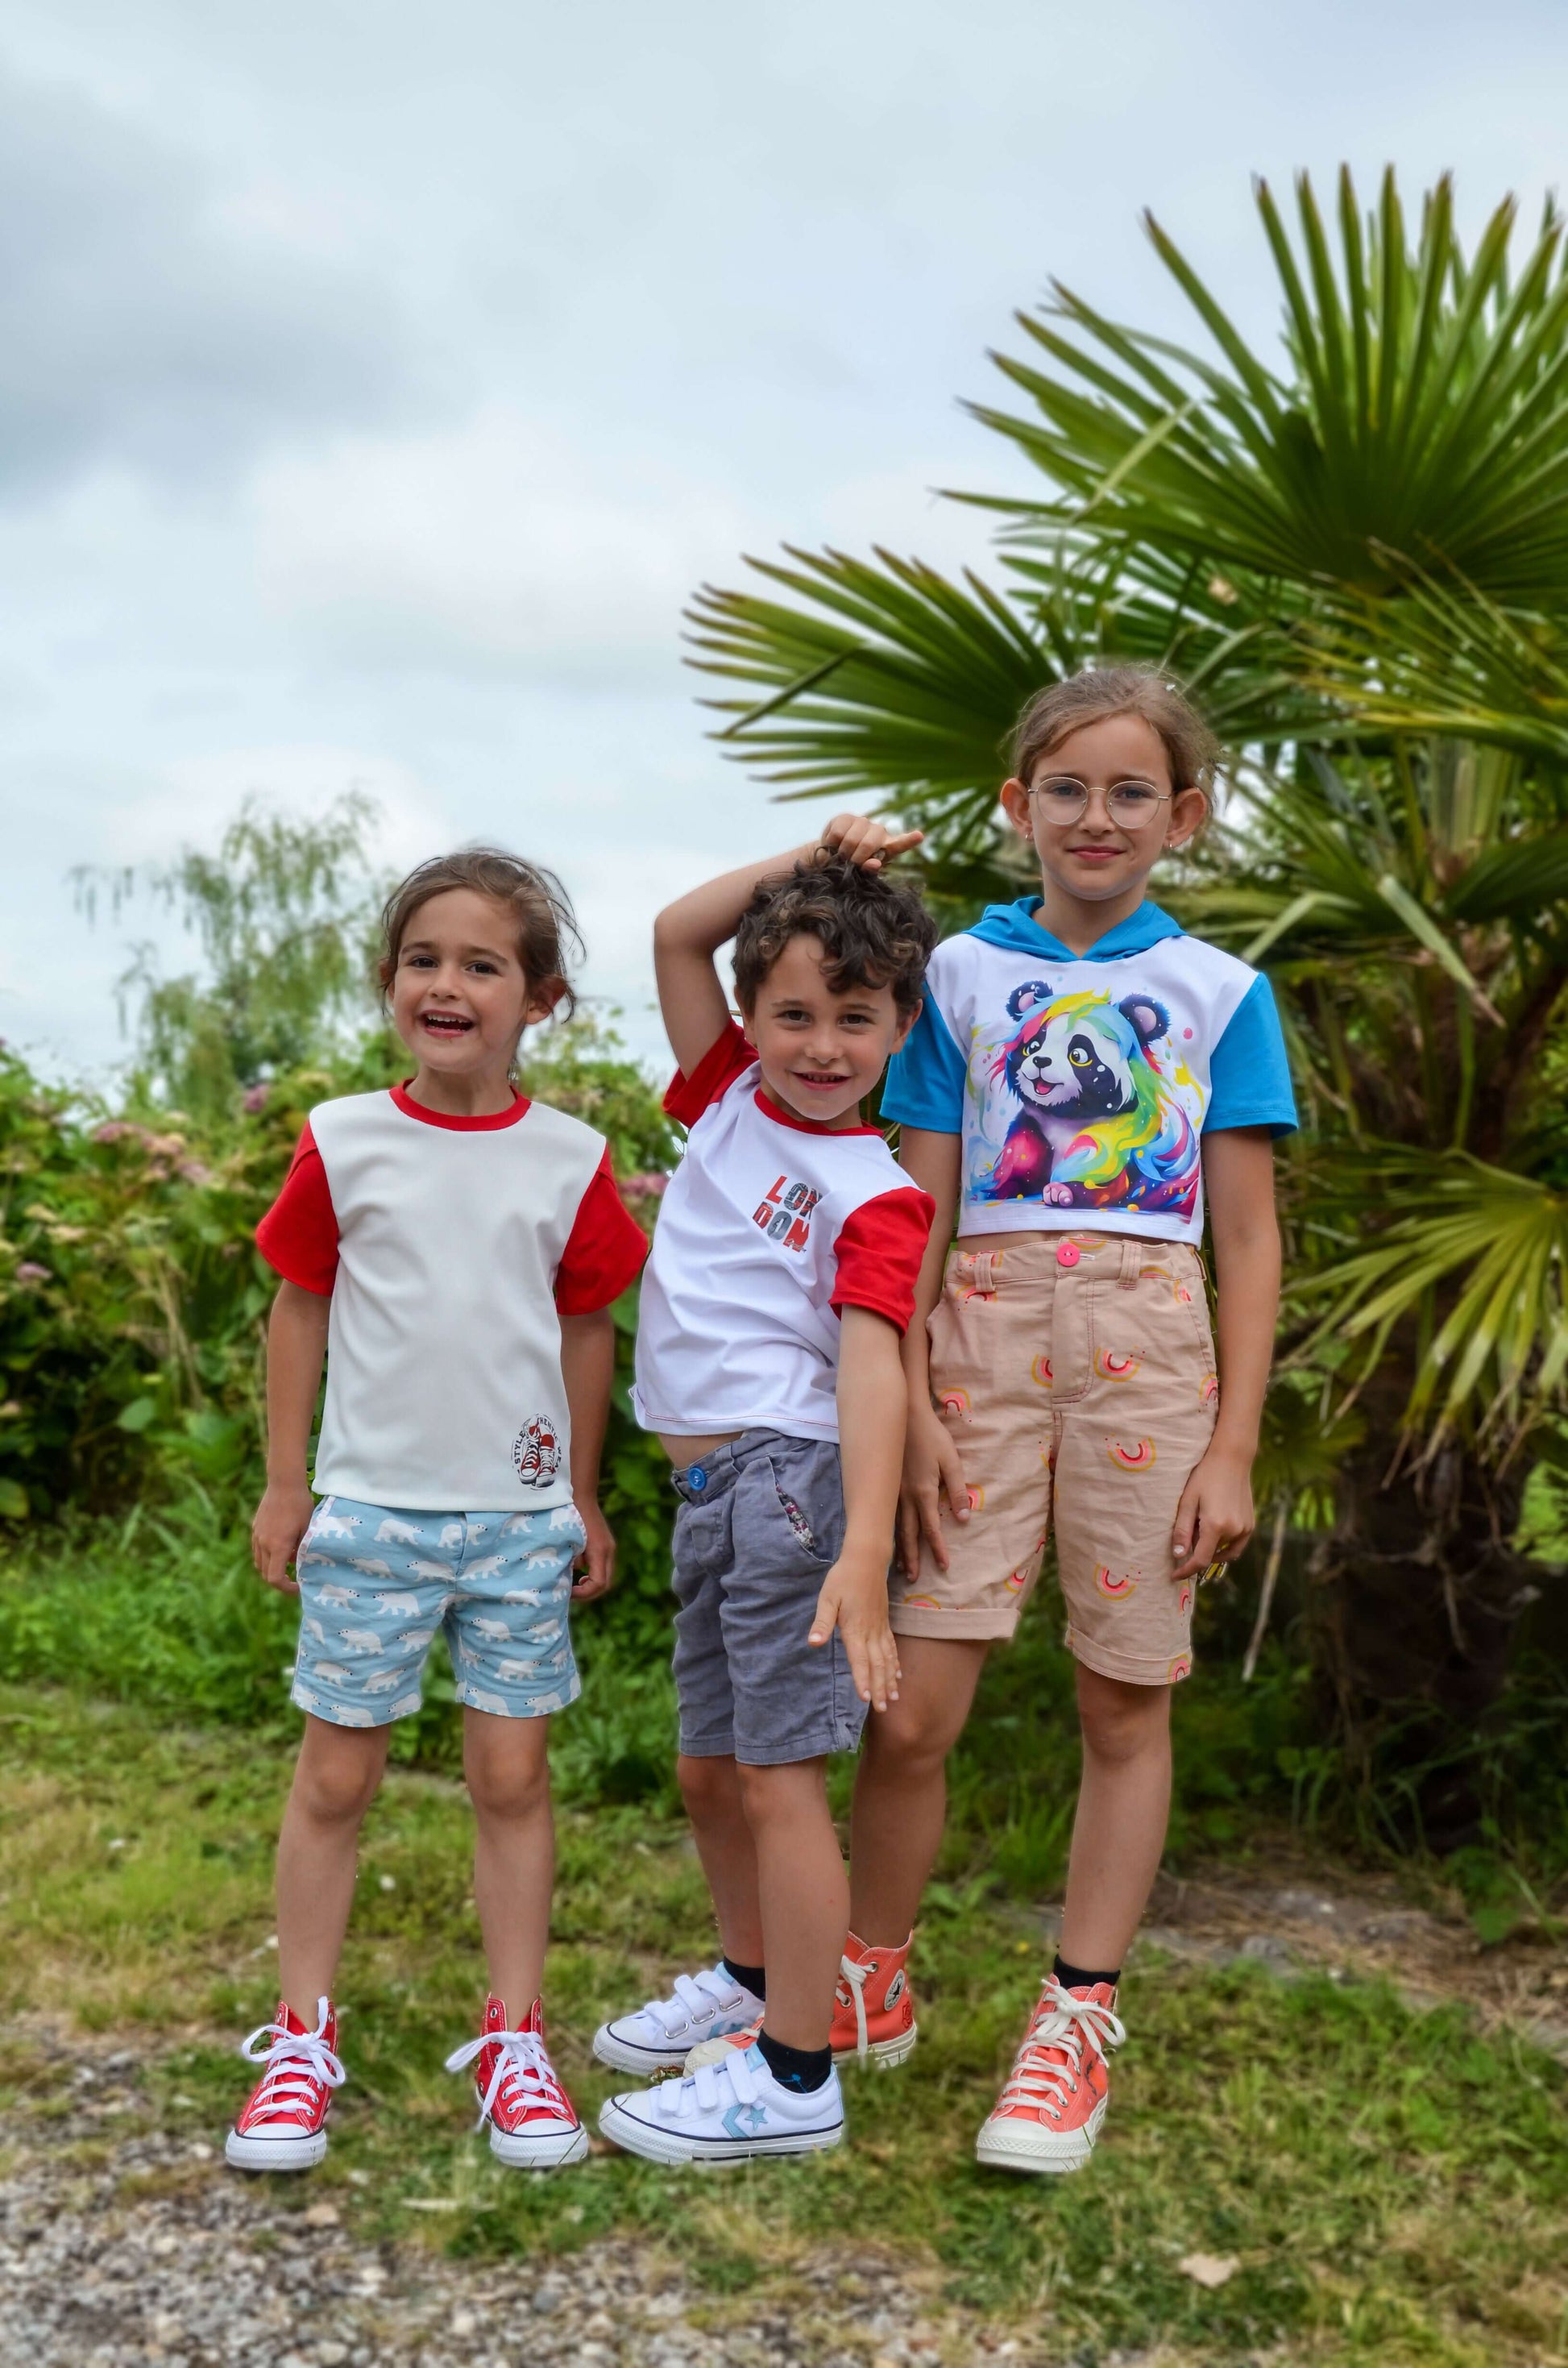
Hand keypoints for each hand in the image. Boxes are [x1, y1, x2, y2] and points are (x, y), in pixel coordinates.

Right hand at [251, 1480, 315, 1596]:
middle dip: (280, 1581)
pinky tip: (281, 1548)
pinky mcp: (255, 1529)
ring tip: (289, 1562)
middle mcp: (264, 1544)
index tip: (298, 1586)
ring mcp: (257, 1536)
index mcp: (277, 1546)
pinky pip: (258, 1550)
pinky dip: (267, 1556)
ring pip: (260, 1563)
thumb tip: (299, 1565)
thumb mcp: (307, 1530)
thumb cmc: (300, 1505)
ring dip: (272, 1568)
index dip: (286, 1588)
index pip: (275, 1579)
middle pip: (265, 1574)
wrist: (284, 1483)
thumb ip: (302, 1551)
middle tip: (294, 1579)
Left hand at [571, 1496, 616, 1600]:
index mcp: (599, 1551)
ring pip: (606, 1575)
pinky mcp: (607, 1544)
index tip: (569, 1591)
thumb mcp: (567, 1542)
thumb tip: (569, 1576)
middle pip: (605, 1583)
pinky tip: (579, 1569)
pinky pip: (603, 1566)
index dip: (584, 1593)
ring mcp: (609, 1547)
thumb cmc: (570, 1517)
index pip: (598, 1584)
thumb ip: (570, 1561)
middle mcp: (609, 1550)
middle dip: (588, 1592)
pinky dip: (593, 1573)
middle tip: (572, 1593)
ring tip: (574, 1583)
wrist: (580, 1495)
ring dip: (591, 1583)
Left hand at [808, 1550, 901, 1710]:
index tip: (866, 1699)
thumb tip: (813, 1643)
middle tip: (883, 1708)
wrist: (866, 1560)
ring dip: (889, 1679)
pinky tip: (898, 1675)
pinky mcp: (883, 1623)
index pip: (860, 1660)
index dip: (862, 1680)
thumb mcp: (827, 1599)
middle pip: (876, 1664)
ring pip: (887, 1659)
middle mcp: (870, 1632)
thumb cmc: (842, 1579)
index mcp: (855, 1628)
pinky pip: (892, 1648)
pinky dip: (895, 1663)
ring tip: (893, 1698)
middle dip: (879, 1687)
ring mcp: (879, 1628)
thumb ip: (822, 1623)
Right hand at [814, 814, 923, 872]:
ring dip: (842, 853)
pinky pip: (838, 833)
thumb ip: (869, 870)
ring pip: (851, 839)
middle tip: (848, 866)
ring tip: (840, 857)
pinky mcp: (846, 817)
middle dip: (855, 859)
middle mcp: (878, 832)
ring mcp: (863, 822)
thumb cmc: (849, 868)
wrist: (828, 856)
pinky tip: (833, 846)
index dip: (909, 840)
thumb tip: (875, 864)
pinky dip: (831, 844)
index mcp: (887, 848)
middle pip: (869, 844)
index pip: (901, 844)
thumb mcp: (860, 874)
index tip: (919, 836)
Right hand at [897, 1399, 969, 1576]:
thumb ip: (957, 1490)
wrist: (903, 1416)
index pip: (932, 1529)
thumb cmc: (931, 1436)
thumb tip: (963, 1519)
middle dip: (913, 1557)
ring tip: (899, 1566)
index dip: (938, 1549)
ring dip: (898, 1547)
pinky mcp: (887, 1484)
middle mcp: (906, 1497)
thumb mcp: (951, 1461)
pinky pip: (887, 1514)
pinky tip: (887, 1536)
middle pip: (909, 1534)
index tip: (944, 1566)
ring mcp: (893, 1491)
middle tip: (914, 1578)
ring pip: (895, 1526)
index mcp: (924, 1493)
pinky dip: (888, 1530)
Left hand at [1171, 1442, 1255, 1583]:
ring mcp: (1245, 1529)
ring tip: (1202, 1522)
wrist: (1232, 1459)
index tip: (1174, 1576)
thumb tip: (1178, 1555)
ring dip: (1209, 1546)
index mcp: (1215, 1526)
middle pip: (1209, 1553)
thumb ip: (1182, 1530)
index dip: (1185, 1571)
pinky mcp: (1250, 1525)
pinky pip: (1235, 1545)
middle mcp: (1234, 1530)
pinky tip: (1215, 1531)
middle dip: (1196, 1548)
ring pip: (1222, 1550)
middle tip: (1190, 1526)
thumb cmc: (1204, 1476)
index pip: (1200, 1560)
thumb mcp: (1187, 1501)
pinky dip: (1223, 1546)